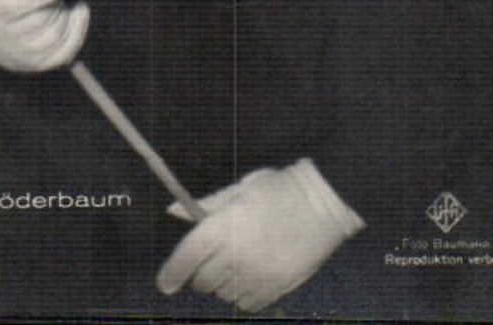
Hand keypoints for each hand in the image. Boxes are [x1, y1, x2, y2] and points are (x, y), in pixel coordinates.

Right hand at [0, 0, 88, 71]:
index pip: (19, 1)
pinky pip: (64, 53)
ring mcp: (16, 55)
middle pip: (44, 18)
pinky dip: (76, 32)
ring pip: (57, 35)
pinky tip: (76, 14)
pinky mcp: (31, 64)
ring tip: (57, 1)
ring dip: (64, 15)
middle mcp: (0, 37)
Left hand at [157, 159, 364, 311]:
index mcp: (224, 226)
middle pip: (202, 281)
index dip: (170, 274)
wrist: (327, 202)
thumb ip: (208, 205)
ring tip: (243, 261)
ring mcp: (256, 274)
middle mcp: (236, 254)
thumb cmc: (282, 189)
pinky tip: (257, 274)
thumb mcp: (243, 188)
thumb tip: (173, 211)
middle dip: (203, 272)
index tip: (166, 283)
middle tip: (219, 256)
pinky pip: (246, 303)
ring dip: (225, 283)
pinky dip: (246, 293)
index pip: (185, 259)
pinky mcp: (275, 287)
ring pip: (223, 294)